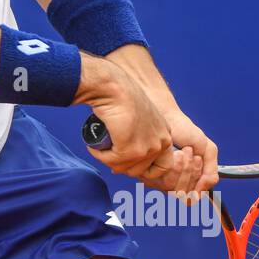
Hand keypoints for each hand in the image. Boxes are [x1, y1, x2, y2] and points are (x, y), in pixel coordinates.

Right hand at [79, 61, 196, 191]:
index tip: (128, 162)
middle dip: (121, 165)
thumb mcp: (139, 117)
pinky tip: (93, 146)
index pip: (163, 166)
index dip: (144, 169)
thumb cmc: (122, 96)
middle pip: (140, 171)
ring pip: (124, 168)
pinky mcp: (130, 150)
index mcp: (165, 134)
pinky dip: (99, 155)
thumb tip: (126, 156)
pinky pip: (112, 161)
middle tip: (106, 153)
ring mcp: (147, 148)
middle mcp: (161, 142)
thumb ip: (139, 134)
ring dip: (107, 159)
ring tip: (98, 146)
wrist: (114, 87)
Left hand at [157, 107, 218, 205]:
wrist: (169, 117)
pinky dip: (178, 167)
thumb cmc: (186, 132)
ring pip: (175, 189)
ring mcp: (156, 180)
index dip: (198, 180)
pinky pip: (166, 182)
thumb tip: (201, 193)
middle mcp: (167, 183)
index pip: (191, 198)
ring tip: (184, 151)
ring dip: (186, 168)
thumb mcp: (207, 151)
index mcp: (182, 180)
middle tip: (190, 153)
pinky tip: (177, 153)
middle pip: (184, 195)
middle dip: (192, 171)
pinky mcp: (146, 173)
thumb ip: (211, 172)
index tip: (198, 158)